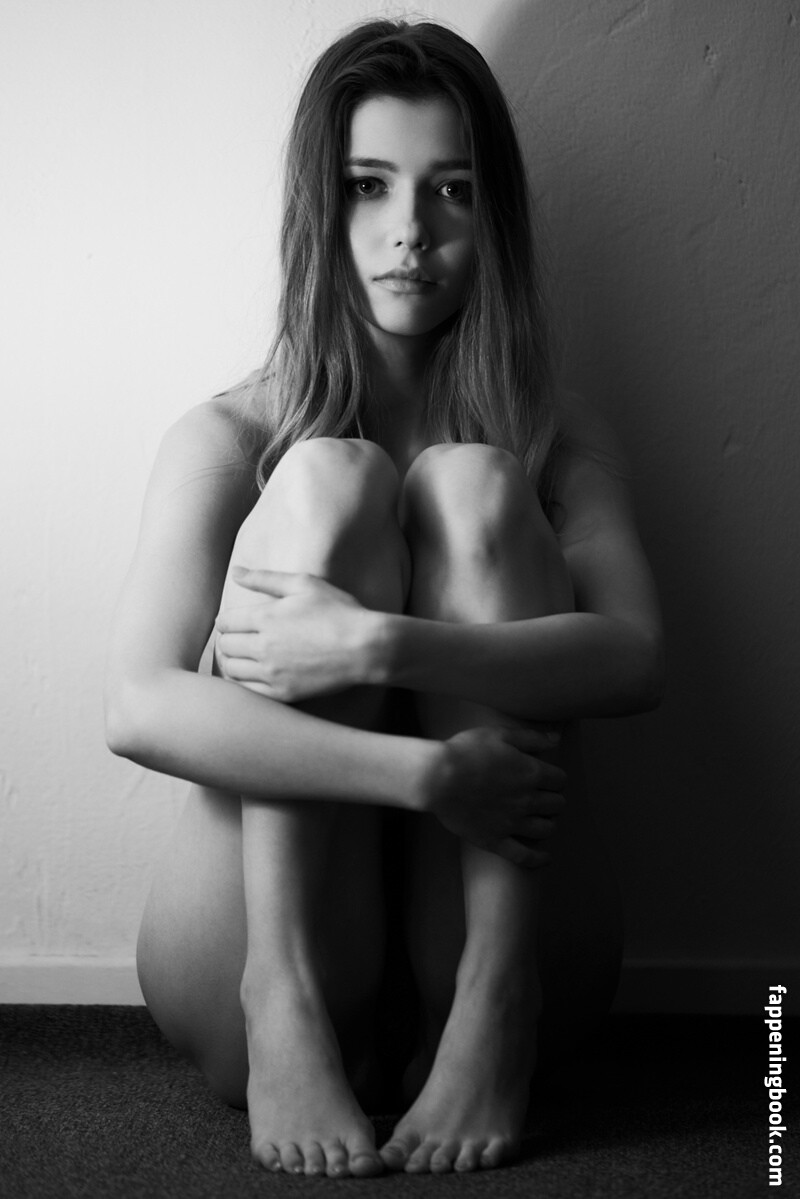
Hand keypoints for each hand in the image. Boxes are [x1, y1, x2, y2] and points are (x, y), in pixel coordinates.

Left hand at [215, 567, 371, 701]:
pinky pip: (248, 692)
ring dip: (233, 662)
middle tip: (239, 639)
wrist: (366, 648)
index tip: (235, 623)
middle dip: (229, 640)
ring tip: (244, 658)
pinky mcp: (283, 693)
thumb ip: (265, 578)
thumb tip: (235, 572)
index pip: (224, 622)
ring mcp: (272, 673)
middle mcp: (263, 646)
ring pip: (232, 670)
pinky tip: (254, 676)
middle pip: (226, 646)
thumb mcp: (304, 584)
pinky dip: (244, 684)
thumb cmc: (339, 611)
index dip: (226, 621)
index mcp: (265, 617)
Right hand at [423, 725, 565, 866]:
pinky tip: (545, 857)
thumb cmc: (466, 752)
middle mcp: (527, 800)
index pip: (560, 780)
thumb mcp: (499, 734)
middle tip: (542, 796)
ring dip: (548, 822)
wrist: (437, 778)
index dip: (555, 777)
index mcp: (531, 773)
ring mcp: (512, 823)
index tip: (547, 777)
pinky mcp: (495, 840)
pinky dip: (538, 859)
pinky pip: (524, 856)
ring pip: (546, 829)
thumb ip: (531, 738)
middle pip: (557, 804)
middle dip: (553, 799)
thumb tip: (556, 739)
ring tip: (540, 818)